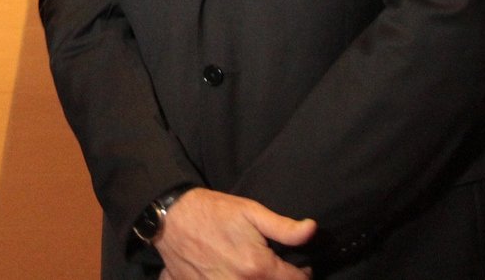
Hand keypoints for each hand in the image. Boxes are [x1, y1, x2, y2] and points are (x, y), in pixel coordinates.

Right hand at [155, 189, 315, 279]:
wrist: (172, 218)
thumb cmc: (213, 212)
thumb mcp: (251, 211)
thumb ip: (284, 227)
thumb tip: (312, 230)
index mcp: (258, 267)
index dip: (303, 275)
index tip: (302, 267)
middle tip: (277, 270)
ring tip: (253, 271)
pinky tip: (231, 274)